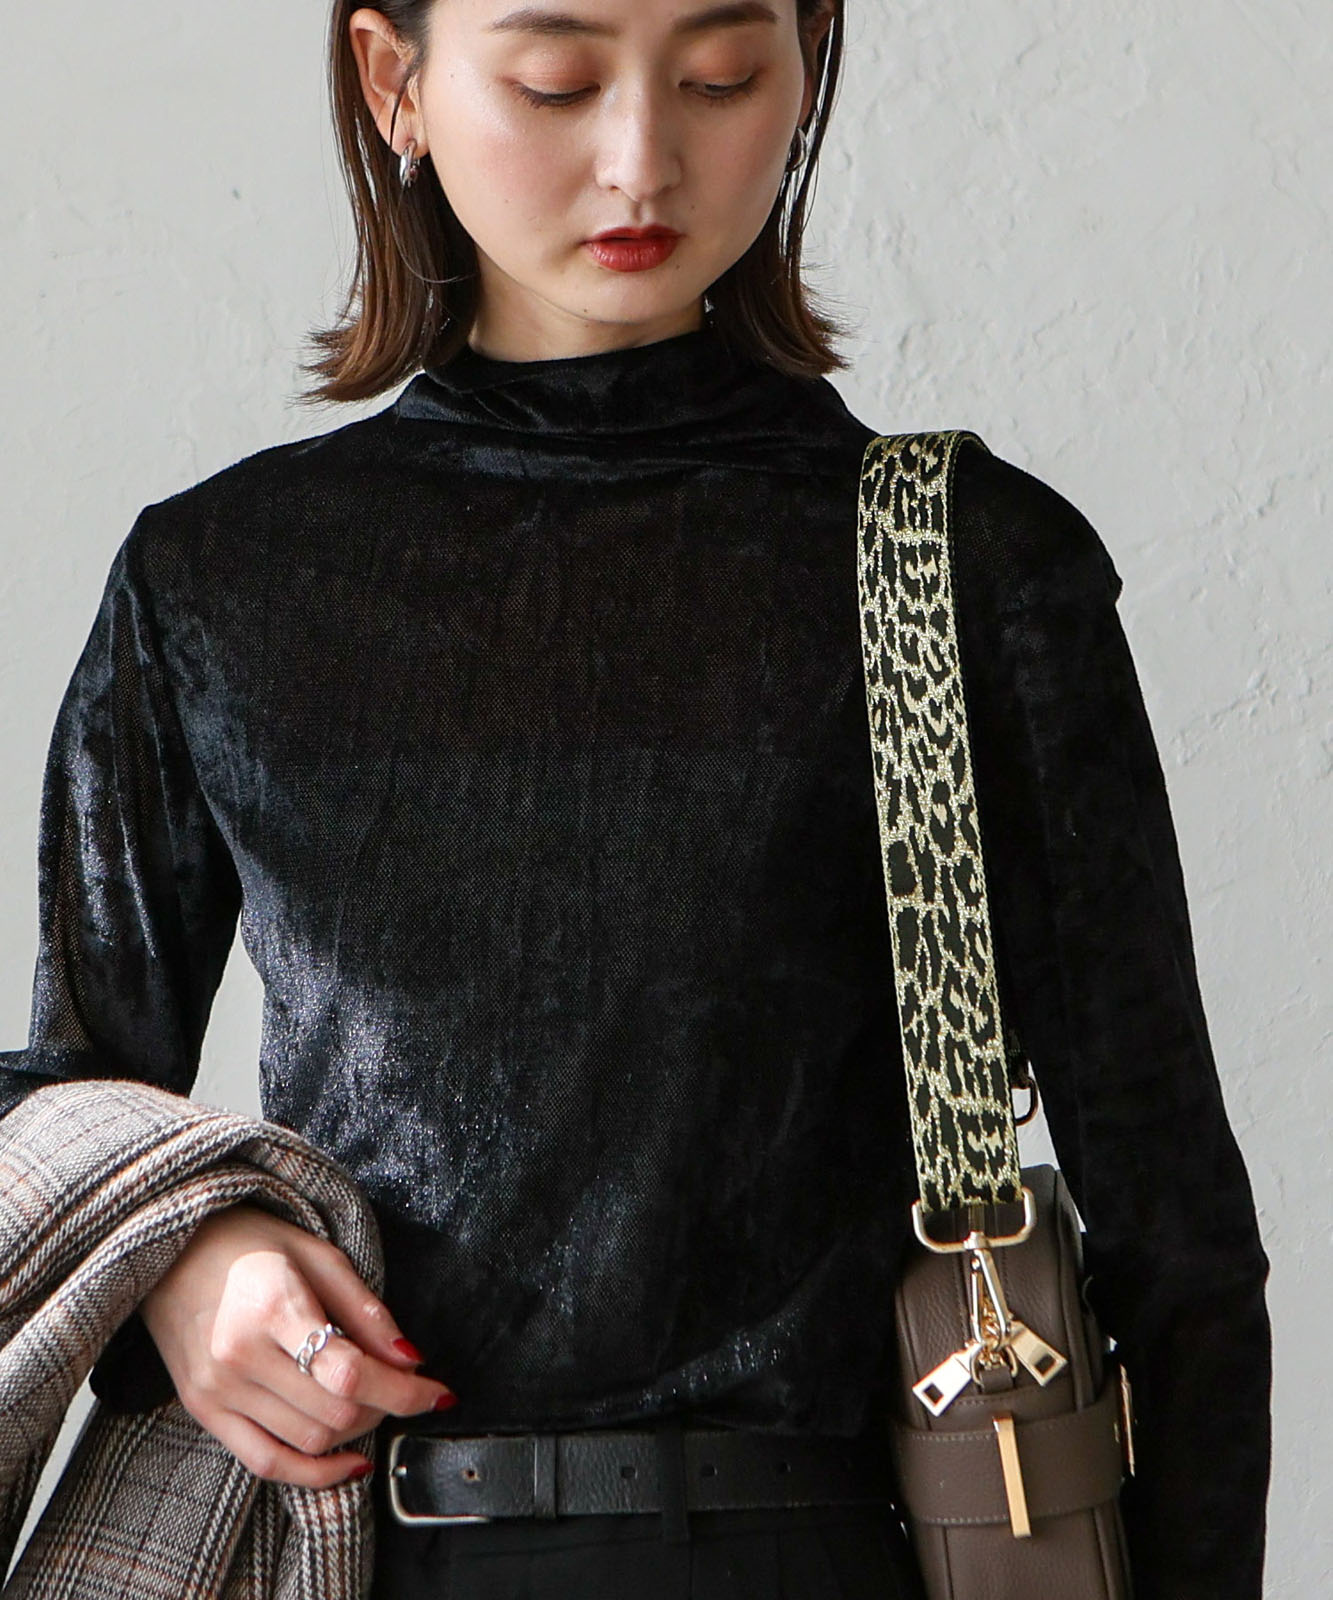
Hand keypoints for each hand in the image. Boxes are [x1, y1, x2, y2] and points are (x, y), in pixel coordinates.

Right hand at [139, 1201, 455, 1487]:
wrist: (171, 1250)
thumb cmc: (250, 1243)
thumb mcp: (320, 1255)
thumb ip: (367, 1310)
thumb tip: (411, 1360)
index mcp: (272, 1306)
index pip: (348, 1372)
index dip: (403, 1391)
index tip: (437, 1392)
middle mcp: (239, 1355)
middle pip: (334, 1413)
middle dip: (385, 1407)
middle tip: (402, 1385)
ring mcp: (216, 1390)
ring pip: (308, 1442)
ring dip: (356, 1432)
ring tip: (370, 1401)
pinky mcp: (203, 1411)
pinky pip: (265, 1463)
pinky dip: (314, 1472)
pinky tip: (348, 1459)